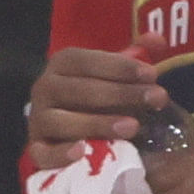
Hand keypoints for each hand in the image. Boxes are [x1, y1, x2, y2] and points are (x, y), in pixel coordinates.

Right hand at [28, 44, 169, 155]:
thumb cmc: (92, 99)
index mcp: (62, 65)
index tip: (152, 74)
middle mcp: (45, 88)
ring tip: (132, 126)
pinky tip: (82, 152)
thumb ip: (133, 57)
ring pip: (62, 121)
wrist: (59, 131)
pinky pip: (42, 153)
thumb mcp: (110, 75)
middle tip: (157, 99)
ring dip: (97, 123)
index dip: (119, 67)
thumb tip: (157, 39)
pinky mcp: (35, 150)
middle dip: (121, 94)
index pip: (87, 61)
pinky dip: (59, 154)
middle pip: (80, 90)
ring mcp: (38, 120)